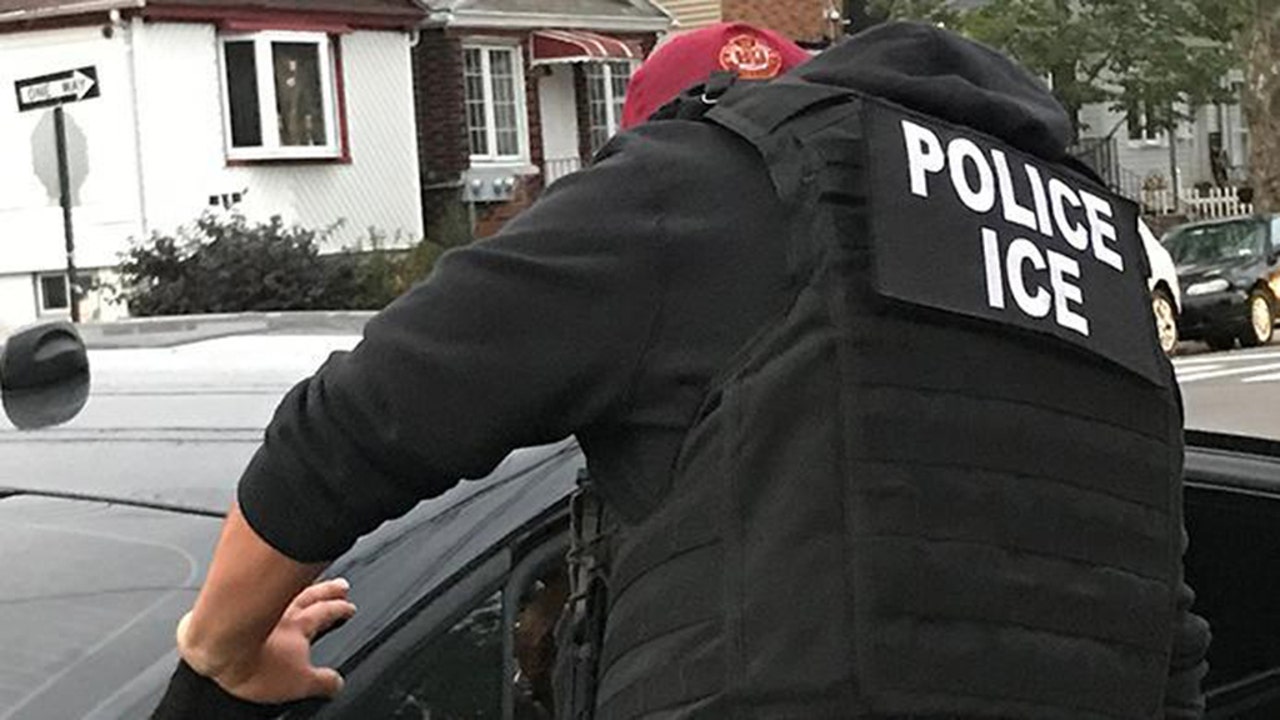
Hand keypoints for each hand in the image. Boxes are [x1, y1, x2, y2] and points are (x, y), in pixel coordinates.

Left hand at [178, 577, 356, 704]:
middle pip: (310, 594)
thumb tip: (337, 684)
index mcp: (299, 627)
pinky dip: (259, 587)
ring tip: (307, 581)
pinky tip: (256, 589)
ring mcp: (255, 606)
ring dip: (298, 584)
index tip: (349, 606)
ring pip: (283, 589)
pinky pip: (251, 592)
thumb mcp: (298, 683)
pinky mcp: (232, 607)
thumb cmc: (253, 664)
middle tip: (340, 584)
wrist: (216, 648)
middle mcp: (279, 611)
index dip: (339, 609)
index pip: (325, 613)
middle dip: (327, 590)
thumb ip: (321, 682)